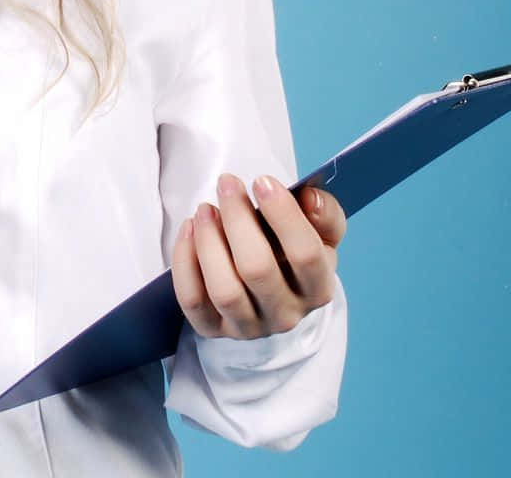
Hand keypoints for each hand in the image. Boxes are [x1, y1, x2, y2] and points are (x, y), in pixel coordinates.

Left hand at [170, 173, 345, 339]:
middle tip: (227, 184)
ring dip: (209, 242)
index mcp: (317, 289)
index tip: (262, 181)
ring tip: (205, 209)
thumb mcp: (320, 232)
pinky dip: (185, 262)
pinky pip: (193, 301)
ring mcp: (248, 326)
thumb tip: (310, 198)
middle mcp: (286, 314)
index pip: (306, 255)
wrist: (272, 287)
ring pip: (224, 290)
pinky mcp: (213, 329)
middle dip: (238, 219)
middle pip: (258, 269)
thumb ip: (325, 212)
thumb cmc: (292, 250)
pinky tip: (189, 230)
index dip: (284, 215)